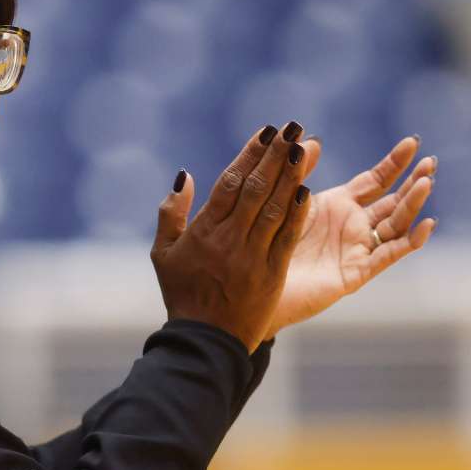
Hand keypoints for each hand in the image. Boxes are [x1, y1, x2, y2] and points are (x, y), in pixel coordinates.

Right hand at [151, 123, 312, 350]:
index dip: (249, 155)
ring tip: (304, 148)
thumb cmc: (181, 294)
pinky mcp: (271, 274)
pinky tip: (307, 189)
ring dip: (290, 176)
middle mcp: (228, 239)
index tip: (267, 132)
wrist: (204, 340)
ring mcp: (251, 257)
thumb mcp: (162, 253)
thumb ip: (170, 213)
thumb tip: (183, 176)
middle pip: (255, 189)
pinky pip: (286, 238)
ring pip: (273, 208)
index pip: (229, 184)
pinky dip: (296, 213)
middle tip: (292, 129)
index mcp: (203, 231)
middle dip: (275, 156)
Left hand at [263, 135, 437, 338]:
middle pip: (393, 201)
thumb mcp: (286, 199)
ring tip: (426, 182)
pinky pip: (388, 256)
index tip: (412, 142)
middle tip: (431, 161)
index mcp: (339, 204)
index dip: (395, 162)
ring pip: (395, 225)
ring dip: (412, 205)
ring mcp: (358, 248)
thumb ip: (299, 171)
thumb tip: (311, 139)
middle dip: (413, 181)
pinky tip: (425, 225)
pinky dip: (409, 241)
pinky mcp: (356, 272)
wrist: (254, 280)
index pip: (376, 179)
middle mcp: (354, 225)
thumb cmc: (266, 239)